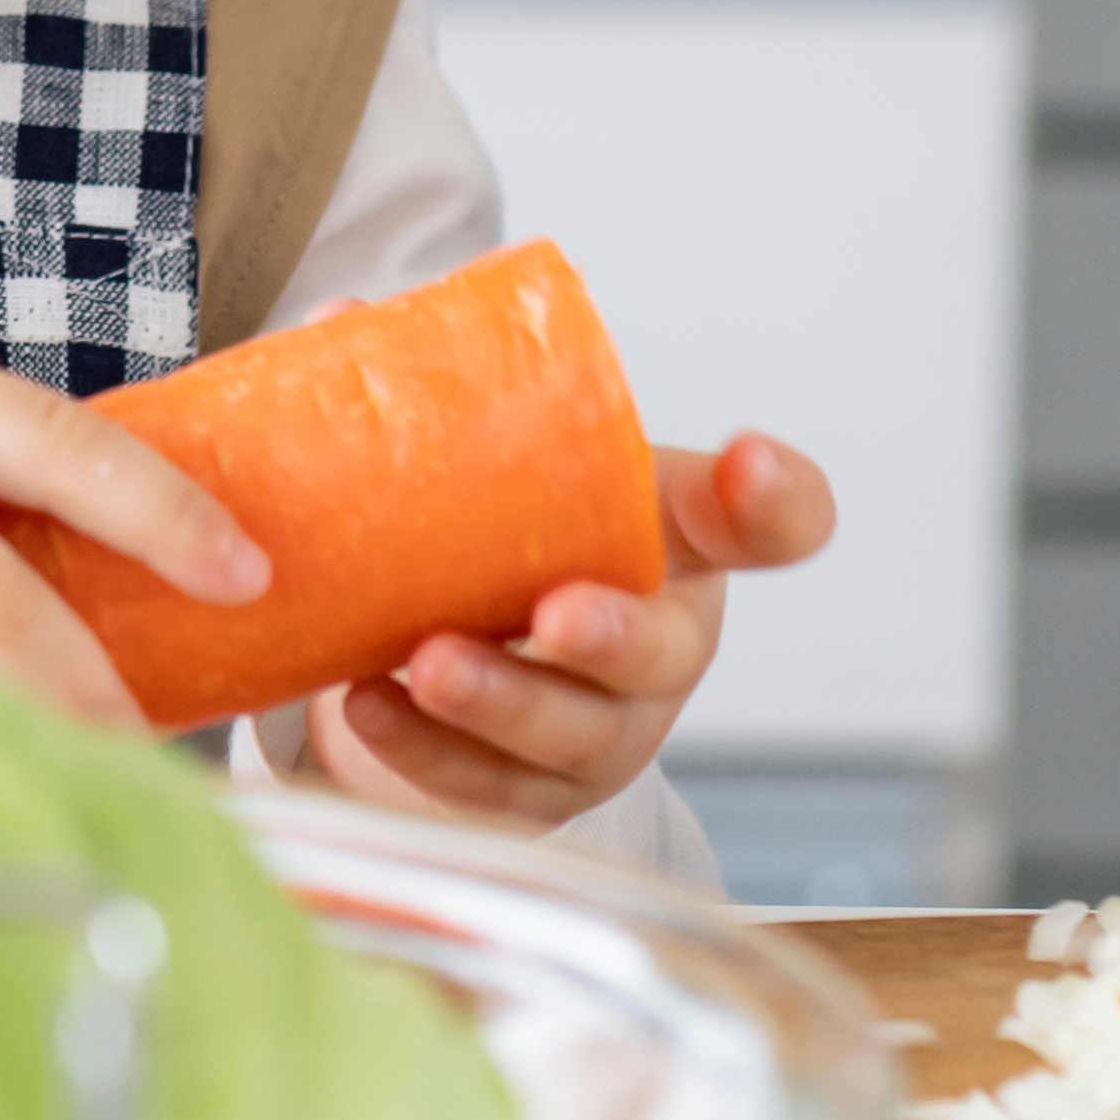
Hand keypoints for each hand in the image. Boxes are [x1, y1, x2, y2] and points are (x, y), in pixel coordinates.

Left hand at [306, 434, 832, 832]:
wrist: (462, 656)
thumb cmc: (511, 539)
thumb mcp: (509, 468)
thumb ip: (445, 396)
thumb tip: (342, 322)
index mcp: (680, 544)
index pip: (772, 522)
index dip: (777, 499)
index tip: (750, 462)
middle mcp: (664, 644)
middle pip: (663, 653)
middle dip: (613, 638)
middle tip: (555, 613)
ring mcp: (606, 732)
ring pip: (571, 735)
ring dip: (501, 700)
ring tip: (426, 664)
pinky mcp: (534, 797)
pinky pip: (487, 787)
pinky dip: (425, 752)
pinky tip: (367, 707)